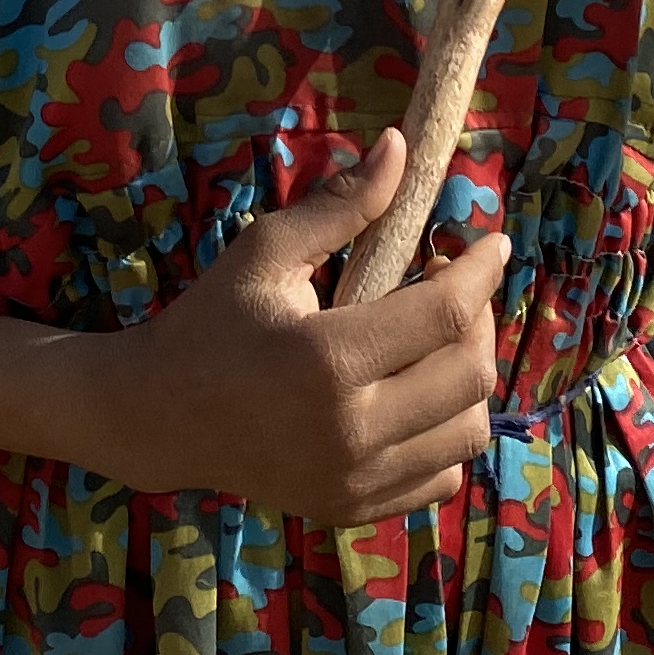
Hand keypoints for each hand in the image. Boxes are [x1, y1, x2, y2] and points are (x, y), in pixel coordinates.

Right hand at [0, 129, 507, 525]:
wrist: (161, 418)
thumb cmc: (212, 323)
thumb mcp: (265, 251)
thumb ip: (340, 204)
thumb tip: (401, 147)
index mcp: (327, 359)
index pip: (444, 314)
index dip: (481, 272)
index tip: (492, 244)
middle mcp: (350, 430)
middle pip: (468, 374)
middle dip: (478, 319)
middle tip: (451, 289)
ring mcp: (355, 480)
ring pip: (467, 432)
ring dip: (467, 378)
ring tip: (435, 343)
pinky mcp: (354, 508)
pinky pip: (441, 477)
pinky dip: (445, 433)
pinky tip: (415, 396)